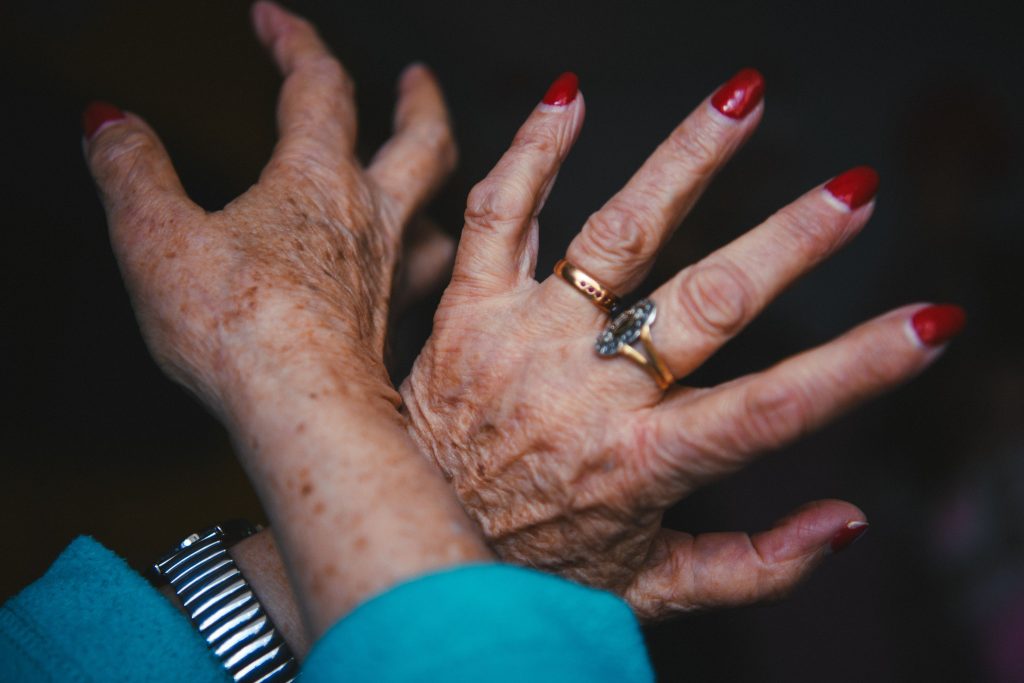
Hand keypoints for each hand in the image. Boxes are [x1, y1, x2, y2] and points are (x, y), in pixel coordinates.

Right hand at [84, 1, 489, 634]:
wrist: (303, 412)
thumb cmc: (240, 330)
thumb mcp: (158, 238)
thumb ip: (133, 174)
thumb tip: (110, 125)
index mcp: (316, 183)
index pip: (319, 86)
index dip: (297, 40)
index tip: (275, 19)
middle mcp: (369, 221)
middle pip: (423, 142)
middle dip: (419, 100)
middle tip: (416, 80)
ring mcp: (390, 276)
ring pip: (439, 212)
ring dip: (442, 180)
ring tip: (431, 172)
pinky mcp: (392, 325)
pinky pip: (422, 277)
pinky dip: (420, 257)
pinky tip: (404, 273)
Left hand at [400, 70, 964, 619]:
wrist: (408, 529)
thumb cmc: (530, 562)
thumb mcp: (646, 588)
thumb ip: (751, 566)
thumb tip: (846, 522)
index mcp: (638, 464)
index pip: (766, 412)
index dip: (853, 370)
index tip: (927, 323)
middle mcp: (584, 392)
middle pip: (702, 305)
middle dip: (787, 245)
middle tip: (852, 190)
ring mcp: (523, 339)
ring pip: (614, 236)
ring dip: (685, 163)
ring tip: (743, 100)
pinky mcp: (467, 307)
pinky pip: (498, 217)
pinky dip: (532, 152)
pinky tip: (571, 96)